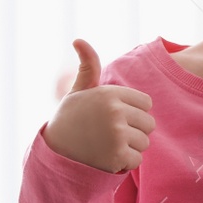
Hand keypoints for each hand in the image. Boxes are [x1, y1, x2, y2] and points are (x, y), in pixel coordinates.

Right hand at [42, 39, 155, 173]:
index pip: (146, 103)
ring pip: (144, 142)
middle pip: (149, 124)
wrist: (53, 150)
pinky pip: (137, 160)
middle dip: (134, 130)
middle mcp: (115, 111)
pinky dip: (124, 162)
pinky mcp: (117, 156)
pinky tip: (106, 157)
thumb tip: (79, 40)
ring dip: (129, 147)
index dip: (132, 111)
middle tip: (109, 133)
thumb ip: (88, 66)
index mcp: (110, 94)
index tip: (112, 116)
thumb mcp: (80, 90)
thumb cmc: (71, 118)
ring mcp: (116, 134)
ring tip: (106, 145)